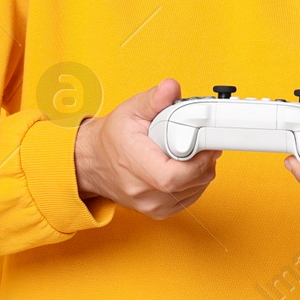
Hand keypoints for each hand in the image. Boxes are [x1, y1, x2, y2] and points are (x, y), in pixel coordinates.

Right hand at [73, 78, 221, 219]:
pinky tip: (186, 165)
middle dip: (204, 159)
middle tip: (201, 140)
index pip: (174, 176)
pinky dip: (195, 181)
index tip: (206, 142)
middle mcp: (142, 192)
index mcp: (134, 165)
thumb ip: (154, 99)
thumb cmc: (112, 138)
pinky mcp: (159, 212)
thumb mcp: (130, 110)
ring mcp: (151, 206)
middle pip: (191, 182)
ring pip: (196, 190)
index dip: (198, 160)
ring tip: (190, 150)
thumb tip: (171, 88)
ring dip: (202, 170)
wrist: (93, 162)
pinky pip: (190, 198)